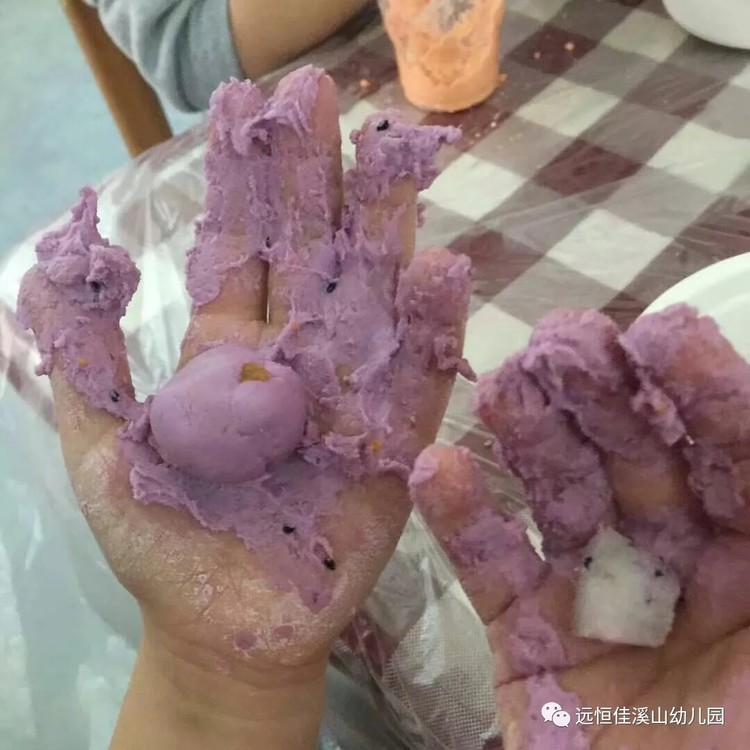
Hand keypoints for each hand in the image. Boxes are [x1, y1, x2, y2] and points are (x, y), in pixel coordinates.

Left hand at [18, 67, 469, 746]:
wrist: (223, 628)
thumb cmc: (162, 544)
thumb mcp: (101, 450)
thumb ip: (83, 361)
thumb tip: (57, 265)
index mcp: (227, 349)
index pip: (241, 246)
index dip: (243, 177)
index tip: (246, 101)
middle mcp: (295, 354)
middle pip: (310, 250)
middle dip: (315, 173)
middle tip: (321, 90)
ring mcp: (349, 392)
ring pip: (373, 295)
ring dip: (384, 225)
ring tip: (395, 151)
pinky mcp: (392, 442)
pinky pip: (418, 378)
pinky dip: (432, 327)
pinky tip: (442, 267)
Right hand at [412, 307, 749, 748]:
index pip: (733, 456)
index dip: (702, 394)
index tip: (660, 334)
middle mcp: (676, 568)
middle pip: (635, 463)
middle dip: (603, 398)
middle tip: (561, 337)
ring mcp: (594, 600)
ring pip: (561, 501)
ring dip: (531, 439)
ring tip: (502, 383)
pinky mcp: (526, 642)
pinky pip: (490, 572)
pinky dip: (462, 522)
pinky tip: (435, 466)